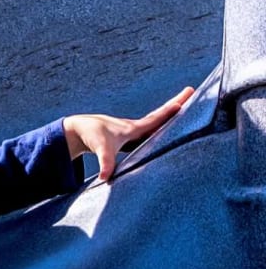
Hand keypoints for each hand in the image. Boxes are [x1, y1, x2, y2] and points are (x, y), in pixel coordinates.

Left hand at [63, 86, 195, 181]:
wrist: (77, 130)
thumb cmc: (91, 135)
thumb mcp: (100, 149)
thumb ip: (105, 163)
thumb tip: (106, 178)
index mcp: (133, 128)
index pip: (156, 118)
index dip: (171, 110)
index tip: (186, 100)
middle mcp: (135, 127)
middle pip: (160, 115)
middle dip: (176, 103)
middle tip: (192, 90)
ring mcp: (132, 132)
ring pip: (155, 123)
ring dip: (170, 116)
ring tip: (186, 109)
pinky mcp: (127, 138)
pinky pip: (148, 132)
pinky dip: (159, 128)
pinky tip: (166, 131)